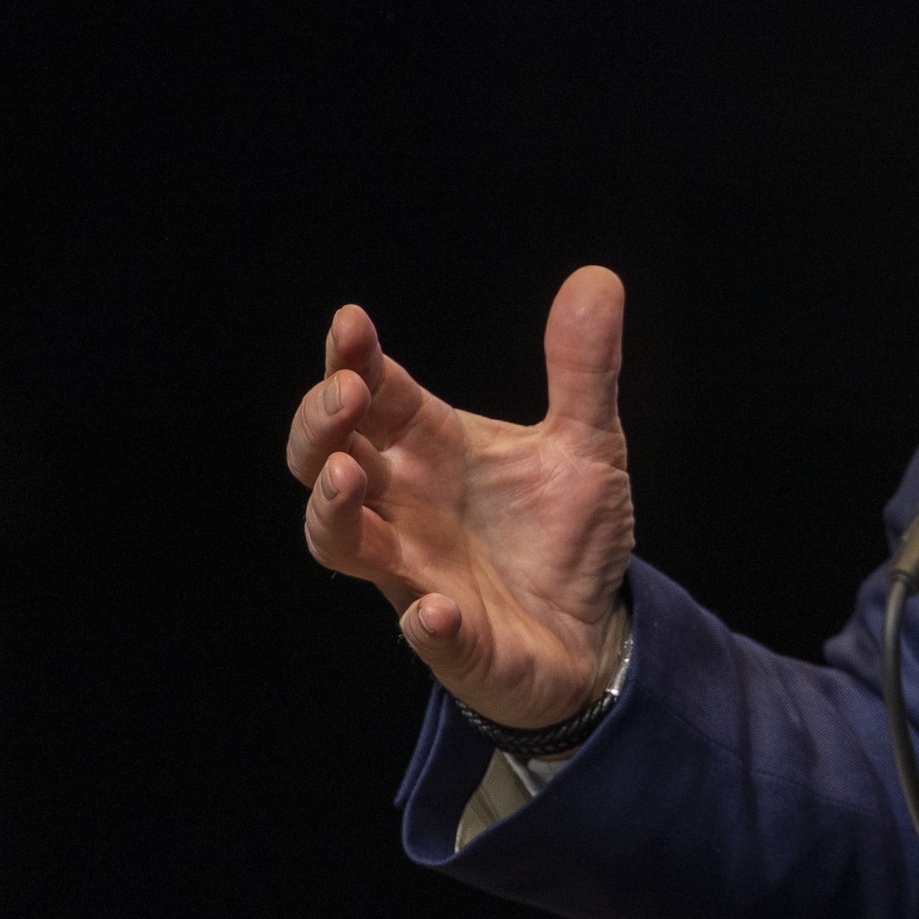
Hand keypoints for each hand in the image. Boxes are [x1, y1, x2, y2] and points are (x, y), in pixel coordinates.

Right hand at [286, 267, 636, 728]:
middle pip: (325, 462)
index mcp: (430, 451)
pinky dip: (425, 625)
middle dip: (321, 427)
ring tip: (345, 477)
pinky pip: (427, 636)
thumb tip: (597, 277)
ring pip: (342, 544)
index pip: (373, 396)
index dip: (353, 360)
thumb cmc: (564, 532)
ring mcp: (419, 574)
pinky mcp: (455, 641)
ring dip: (334, 513)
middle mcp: (405, 508)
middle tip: (344, 392)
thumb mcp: (587, 440)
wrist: (592, 628)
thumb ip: (583, 368)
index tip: (351, 321)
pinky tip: (433, 610)